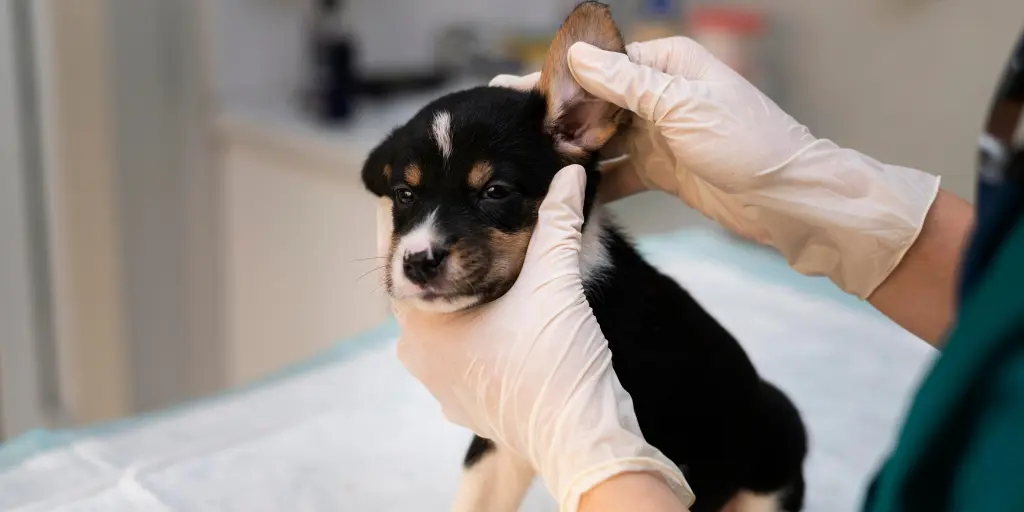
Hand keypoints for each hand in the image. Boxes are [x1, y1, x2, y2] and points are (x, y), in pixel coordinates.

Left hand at [381, 165, 692, 510]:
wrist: (581, 439)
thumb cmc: (557, 363)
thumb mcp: (555, 281)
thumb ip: (559, 220)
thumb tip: (570, 173)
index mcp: (422, 327)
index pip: (401, 260)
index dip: (408, 220)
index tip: (409, 187)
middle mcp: (419, 359)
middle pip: (425, 291)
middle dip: (445, 255)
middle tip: (462, 215)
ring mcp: (442, 388)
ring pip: (445, 323)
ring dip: (465, 293)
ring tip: (491, 260)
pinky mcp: (467, 405)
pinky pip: (463, 353)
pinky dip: (479, 327)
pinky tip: (507, 311)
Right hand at [492, 37, 939, 298]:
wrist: (790, 201)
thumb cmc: (750, 145)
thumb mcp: (683, 107)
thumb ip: (626, 84)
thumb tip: (576, 57)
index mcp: (668, 65)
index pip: (600, 63)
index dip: (557, 79)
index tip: (513, 92)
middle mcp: (661, 94)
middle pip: (595, 101)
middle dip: (557, 118)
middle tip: (509, 135)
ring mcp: (661, 134)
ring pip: (602, 138)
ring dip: (572, 152)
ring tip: (530, 166)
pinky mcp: (663, 170)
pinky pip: (617, 172)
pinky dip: (595, 181)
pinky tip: (566, 193)